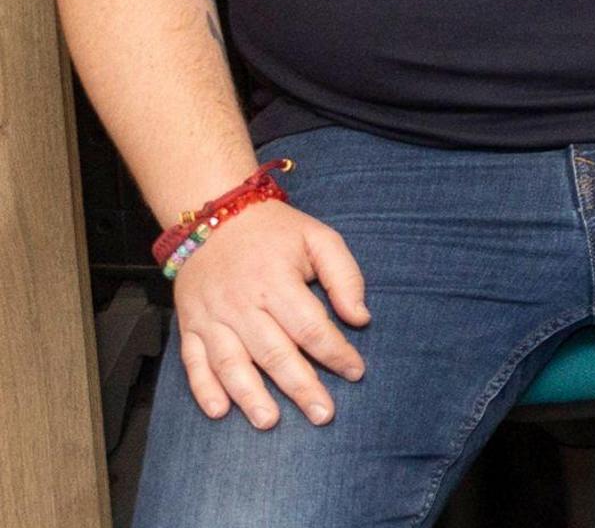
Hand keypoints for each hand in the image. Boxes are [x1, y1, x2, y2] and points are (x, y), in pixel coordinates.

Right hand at [170, 198, 368, 428]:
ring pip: (231, 363)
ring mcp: (211, 317)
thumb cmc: (276, 232)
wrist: (215, 217)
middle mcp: (241, 303)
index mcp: (276, 281)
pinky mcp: (189, 325)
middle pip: (273, 352)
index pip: (309, 326)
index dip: (334, 352)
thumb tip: (361, 318)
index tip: (356, 372)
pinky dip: (203, 389)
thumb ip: (344, 277)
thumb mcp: (319, 238)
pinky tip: (219, 412)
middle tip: (323, 414)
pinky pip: (192, 362)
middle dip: (300, 386)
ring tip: (270, 422)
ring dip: (250, 396)